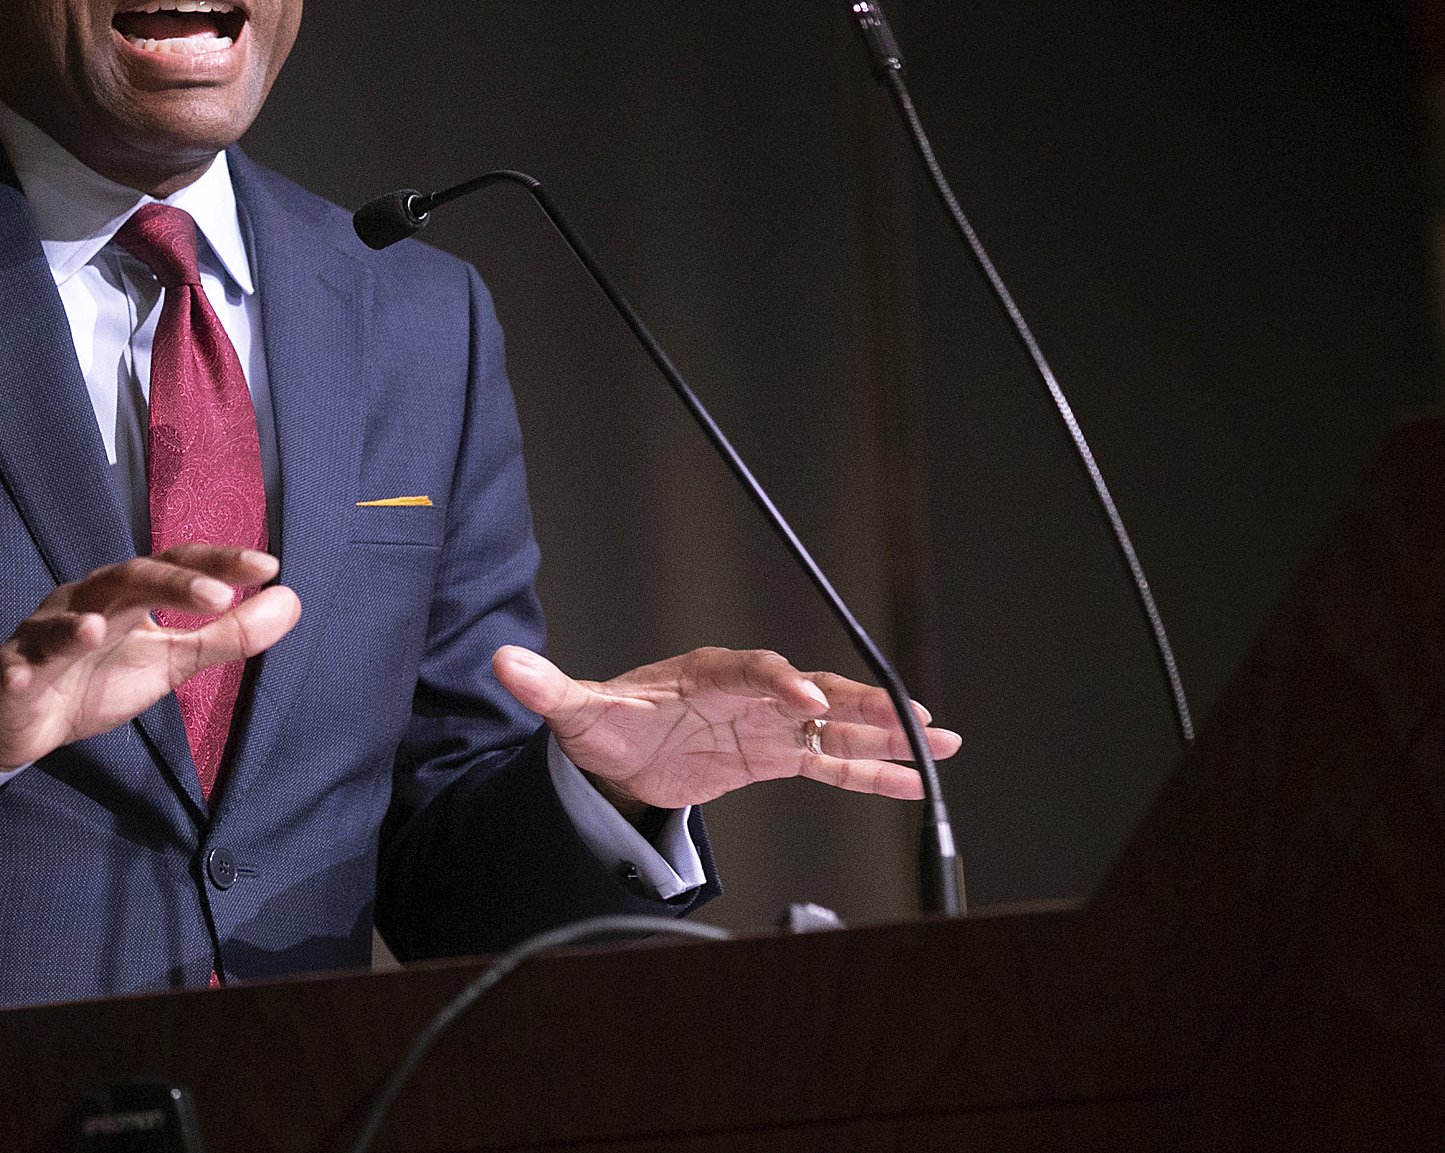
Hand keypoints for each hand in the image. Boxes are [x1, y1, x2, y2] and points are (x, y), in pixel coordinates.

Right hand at [0, 545, 300, 770]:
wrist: (27, 717)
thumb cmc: (99, 678)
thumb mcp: (172, 661)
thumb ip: (228, 635)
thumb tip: (291, 600)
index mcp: (129, 594)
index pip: (176, 565)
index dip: (217, 561)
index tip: (268, 566)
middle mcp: (87, 600)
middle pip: (127, 578)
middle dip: (169, 584)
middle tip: (219, 595)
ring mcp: (45, 635)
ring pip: (61, 621)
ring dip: (77, 626)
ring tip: (100, 629)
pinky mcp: (12, 673)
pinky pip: (12, 669)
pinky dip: (15, 672)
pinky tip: (22, 680)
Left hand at [492, 644, 963, 812]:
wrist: (613, 754)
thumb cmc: (601, 725)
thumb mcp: (573, 710)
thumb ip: (547, 687)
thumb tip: (502, 662)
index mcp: (707, 672)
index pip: (755, 670)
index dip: (784, 685)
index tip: (810, 708)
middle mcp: (748, 692)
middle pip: (812, 691)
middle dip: (860, 703)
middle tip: (911, 715)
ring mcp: (768, 724)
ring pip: (835, 728)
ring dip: (886, 734)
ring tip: (942, 743)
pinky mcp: (774, 757)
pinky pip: (831, 766)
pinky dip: (871, 772)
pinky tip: (913, 781)